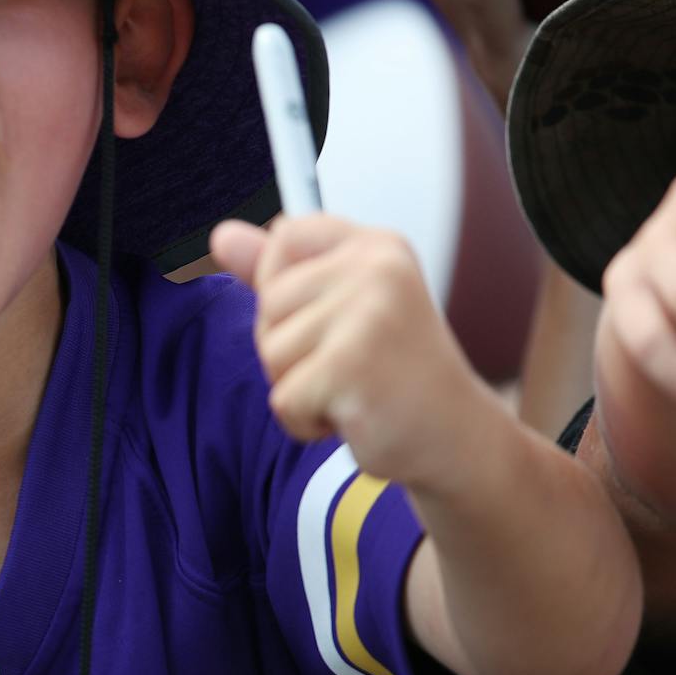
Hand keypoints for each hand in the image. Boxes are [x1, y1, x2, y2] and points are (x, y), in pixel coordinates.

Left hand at [211, 216, 491, 486]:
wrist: (455, 439)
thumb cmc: (396, 374)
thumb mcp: (341, 309)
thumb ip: (281, 272)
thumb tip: (220, 235)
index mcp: (375, 246)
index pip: (286, 236)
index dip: (284, 287)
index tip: (328, 319)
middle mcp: (375, 269)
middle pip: (269, 303)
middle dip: (291, 351)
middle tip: (349, 367)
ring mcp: (367, 315)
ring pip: (271, 353)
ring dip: (299, 389)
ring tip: (353, 391)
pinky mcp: (352, 367)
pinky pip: (283, 399)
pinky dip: (306, 423)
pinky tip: (353, 418)